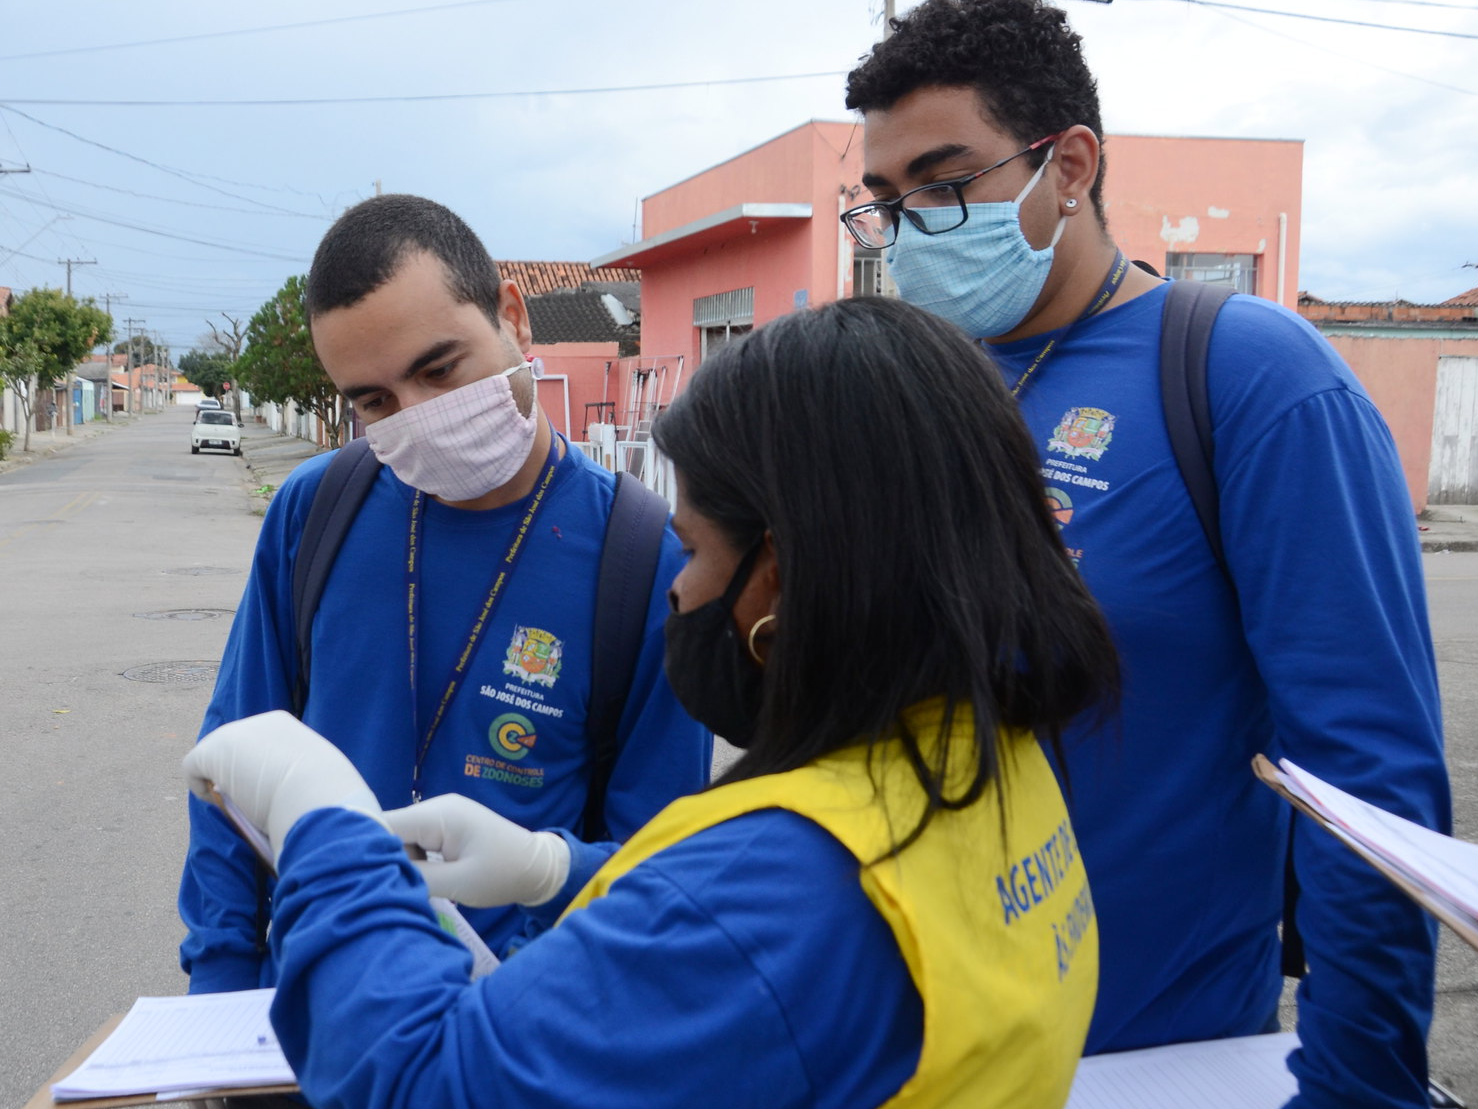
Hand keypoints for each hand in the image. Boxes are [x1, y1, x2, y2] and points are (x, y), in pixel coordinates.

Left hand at [182, 710, 384, 864]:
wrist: (315, 794)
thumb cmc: (325, 793)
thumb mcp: (321, 776)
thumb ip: (306, 776)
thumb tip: (307, 797)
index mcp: (284, 727)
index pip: (259, 746)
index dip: (257, 770)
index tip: (265, 793)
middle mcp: (256, 723)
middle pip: (235, 749)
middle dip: (237, 773)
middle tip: (249, 803)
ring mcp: (232, 734)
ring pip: (214, 758)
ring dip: (219, 780)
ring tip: (234, 806)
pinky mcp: (211, 751)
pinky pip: (193, 767)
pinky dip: (199, 786)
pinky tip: (216, 801)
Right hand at [382, 794, 570, 907]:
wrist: (538, 868)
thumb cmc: (503, 874)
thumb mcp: (458, 883)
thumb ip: (415, 878)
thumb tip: (376, 879)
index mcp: (439, 815)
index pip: (385, 824)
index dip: (368, 849)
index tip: (362, 879)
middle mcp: (436, 807)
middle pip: (391, 831)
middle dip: (390, 860)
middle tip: (400, 888)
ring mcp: (441, 816)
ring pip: (402, 839)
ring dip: (405, 864)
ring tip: (425, 886)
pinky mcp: (445, 828)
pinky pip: (416, 842)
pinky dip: (416, 862)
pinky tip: (431, 879)